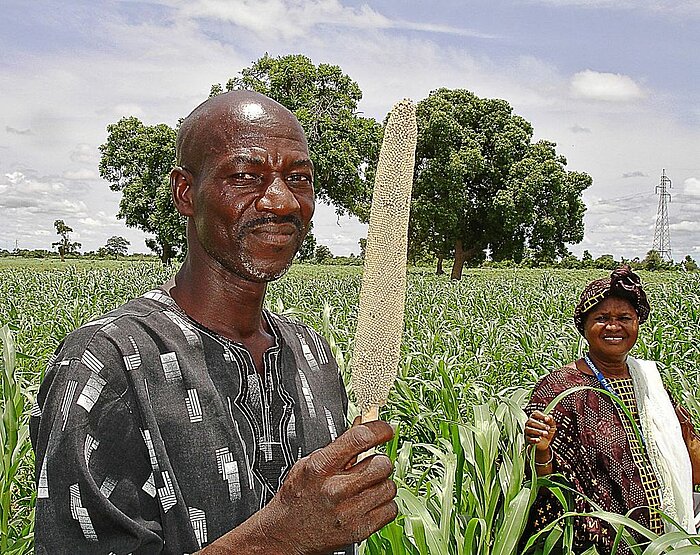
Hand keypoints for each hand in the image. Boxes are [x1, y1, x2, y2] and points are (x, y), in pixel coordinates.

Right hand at [257, 420, 397, 553]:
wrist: (286, 533)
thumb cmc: (298, 496)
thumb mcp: (308, 463)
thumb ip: (337, 447)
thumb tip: (363, 426)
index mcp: (321, 467)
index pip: (359, 439)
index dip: (379, 430)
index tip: (386, 430)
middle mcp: (336, 489)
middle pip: (381, 464)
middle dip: (379, 461)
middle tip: (370, 465)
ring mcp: (349, 512)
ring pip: (389, 486)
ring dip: (381, 484)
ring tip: (365, 487)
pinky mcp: (360, 530)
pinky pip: (390, 509)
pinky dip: (384, 504)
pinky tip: (369, 502)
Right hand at [524, 410, 556, 452]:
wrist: (546, 442)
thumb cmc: (547, 431)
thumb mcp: (552, 425)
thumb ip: (551, 420)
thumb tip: (549, 417)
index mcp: (535, 418)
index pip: (535, 414)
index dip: (541, 416)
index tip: (547, 419)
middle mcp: (529, 423)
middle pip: (531, 421)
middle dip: (540, 425)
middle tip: (547, 428)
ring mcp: (527, 431)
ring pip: (529, 429)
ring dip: (538, 432)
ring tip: (545, 434)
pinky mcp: (527, 438)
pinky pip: (529, 438)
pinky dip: (534, 439)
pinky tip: (539, 440)